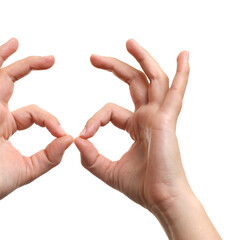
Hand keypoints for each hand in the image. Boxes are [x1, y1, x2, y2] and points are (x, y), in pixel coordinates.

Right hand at [0, 38, 72, 207]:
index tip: (62, 132)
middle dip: (29, 66)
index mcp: (6, 124)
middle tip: (51, 59)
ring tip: (15, 42)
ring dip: (1, 56)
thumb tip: (71, 138)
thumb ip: (51, 154)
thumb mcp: (32, 166)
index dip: (50, 119)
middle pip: (10, 80)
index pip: (34, 111)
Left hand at [75, 40, 220, 238]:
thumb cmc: (141, 187)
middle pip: (133, 82)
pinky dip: (182, 73)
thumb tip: (76, 140)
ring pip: (153, 78)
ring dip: (142, 58)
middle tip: (93, 58)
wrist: (160, 200)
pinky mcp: (167, 119)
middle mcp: (149, 117)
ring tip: (128, 42)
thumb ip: (91, 157)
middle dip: (114, 67)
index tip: (84, 135)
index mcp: (137, 126)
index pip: (110, 110)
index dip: (94, 119)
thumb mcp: (108, 170)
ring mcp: (160, 116)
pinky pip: (175, 91)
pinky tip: (184, 55)